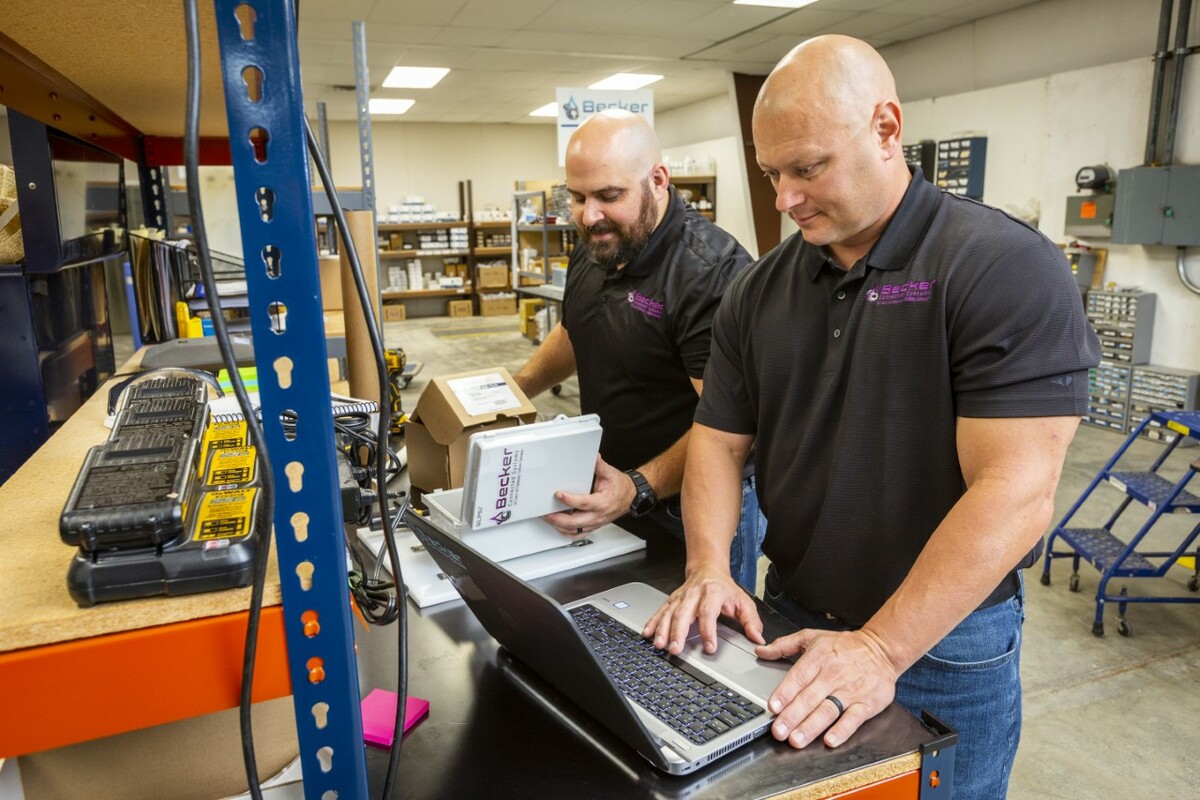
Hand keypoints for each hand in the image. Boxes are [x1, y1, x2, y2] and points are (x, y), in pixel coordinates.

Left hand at [542, 456, 633, 536]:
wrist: (630, 497)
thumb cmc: (620, 488)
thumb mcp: (611, 474)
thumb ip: (600, 466)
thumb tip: (594, 457)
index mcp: (602, 503)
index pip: (583, 503)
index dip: (569, 500)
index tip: (558, 494)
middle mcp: (598, 516)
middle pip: (574, 522)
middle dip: (557, 518)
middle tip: (545, 512)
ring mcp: (595, 523)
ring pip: (574, 530)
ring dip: (558, 526)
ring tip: (547, 518)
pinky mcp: (593, 526)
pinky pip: (577, 534)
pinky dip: (565, 532)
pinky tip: (558, 526)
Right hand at [642, 567, 764, 654]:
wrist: (708, 569)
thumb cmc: (725, 589)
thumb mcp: (743, 601)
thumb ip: (751, 621)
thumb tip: (758, 639)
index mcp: (713, 593)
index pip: (709, 613)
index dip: (708, 631)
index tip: (709, 647)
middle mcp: (694, 594)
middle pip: (683, 613)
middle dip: (678, 632)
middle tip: (675, 649)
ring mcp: (680, 597)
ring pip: (669, 613)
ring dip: (663, 630)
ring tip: (660, 645)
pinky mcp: (671, 600)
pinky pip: (660, 611)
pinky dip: (652, 622)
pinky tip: (647, 634)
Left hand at [755, 628, 900, 748]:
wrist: (882, 649)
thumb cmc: (844, 646)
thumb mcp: (813, 637)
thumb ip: (784, 645)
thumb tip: (760, 650)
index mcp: (819, 657)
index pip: (798, 677)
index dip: (785, 693)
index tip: (772, 707)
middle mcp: (833, 674)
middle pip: (810, 698)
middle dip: (792, 716)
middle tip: (778, 731)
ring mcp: (851, 690)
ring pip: (828, 710)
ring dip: (811, 727)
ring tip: (796, 740)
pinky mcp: (867, 703)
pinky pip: (853, 719)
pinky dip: (842, 730)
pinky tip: (830, 740)